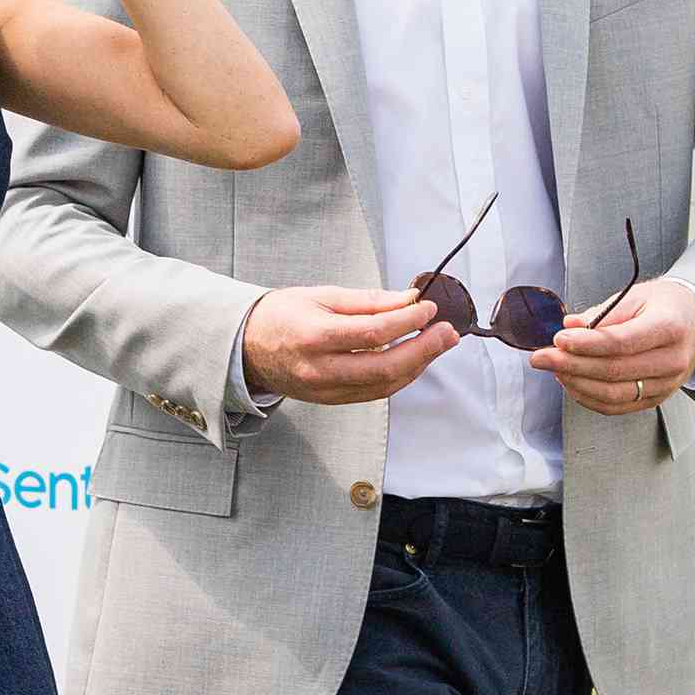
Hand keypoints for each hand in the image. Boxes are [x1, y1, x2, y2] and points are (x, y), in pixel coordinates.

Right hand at [243, 286, 455, 404]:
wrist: (247, 347)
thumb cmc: (281, 315)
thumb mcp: (321, 295)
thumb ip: (367, 301)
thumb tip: (407, 300)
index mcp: (314, 335)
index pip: (372, 333)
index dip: (407, 322)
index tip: (427, 308)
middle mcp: (319, 369)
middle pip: (384, 368)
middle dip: (423, 350)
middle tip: (447, 333)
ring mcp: (325, 390)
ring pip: (383, 385)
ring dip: (417, 365)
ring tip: (438, 344)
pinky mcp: (331, 400)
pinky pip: (373, 393)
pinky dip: (399, 376)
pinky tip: (413, 359)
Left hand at [529, 278, 694, 415]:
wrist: (694, 322)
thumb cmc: (662, 305)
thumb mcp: (635, 296)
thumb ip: (602, 314)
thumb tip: (570, 325)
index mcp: (670, 328)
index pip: (622, 342)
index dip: (586, 344)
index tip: (558, 339)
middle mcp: (673, 361)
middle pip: (614, 371)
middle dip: (571, 365)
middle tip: (540, 357)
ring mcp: (667, 385)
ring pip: (614, 394)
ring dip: (576, 383)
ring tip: (553, 368)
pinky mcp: (657, 399)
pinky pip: (617, 406)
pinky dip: (588, 397)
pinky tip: (570, 382)